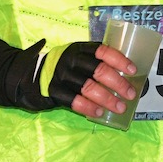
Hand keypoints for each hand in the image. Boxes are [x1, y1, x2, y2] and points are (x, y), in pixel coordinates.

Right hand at [14, 41, 137, 115]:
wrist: (29, 75)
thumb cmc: (62, 68)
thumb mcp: (76, 57)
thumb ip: (94, 61)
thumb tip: (125, 75)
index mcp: (79, 48)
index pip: (103, 50)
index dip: (119, 59)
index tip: (133, 71)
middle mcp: (70, 59)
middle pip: (99, 70)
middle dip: (118, 83)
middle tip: (130, 94)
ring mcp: (61, 75)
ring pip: (89, 87)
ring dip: (107, 99)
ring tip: (119, 107)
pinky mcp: (54, 91)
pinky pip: (75, 101)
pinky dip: (89, 107)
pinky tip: (99, 112)